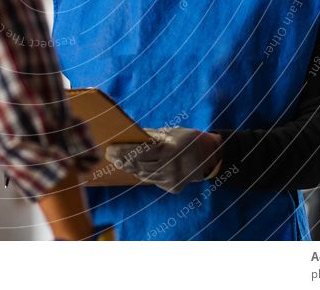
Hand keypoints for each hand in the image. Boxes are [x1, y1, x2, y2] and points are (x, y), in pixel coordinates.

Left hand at [105, 127, 221, 193]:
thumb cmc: (187, 139)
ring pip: (144, 175)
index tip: (110, 148)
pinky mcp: (173, 187)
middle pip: (139, 165)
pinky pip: (152, 180)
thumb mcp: (171, 132)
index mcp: (170, 149)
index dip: (123, 151)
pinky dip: (141, 174)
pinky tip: (132, 168)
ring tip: (118, 161)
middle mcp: (172, 166)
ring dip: (129, 168)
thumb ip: (150, 136)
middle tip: (110, 154)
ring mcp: (173, 179)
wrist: (210, 156)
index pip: (140, 151)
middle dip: (122, 159)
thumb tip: (128, 135)